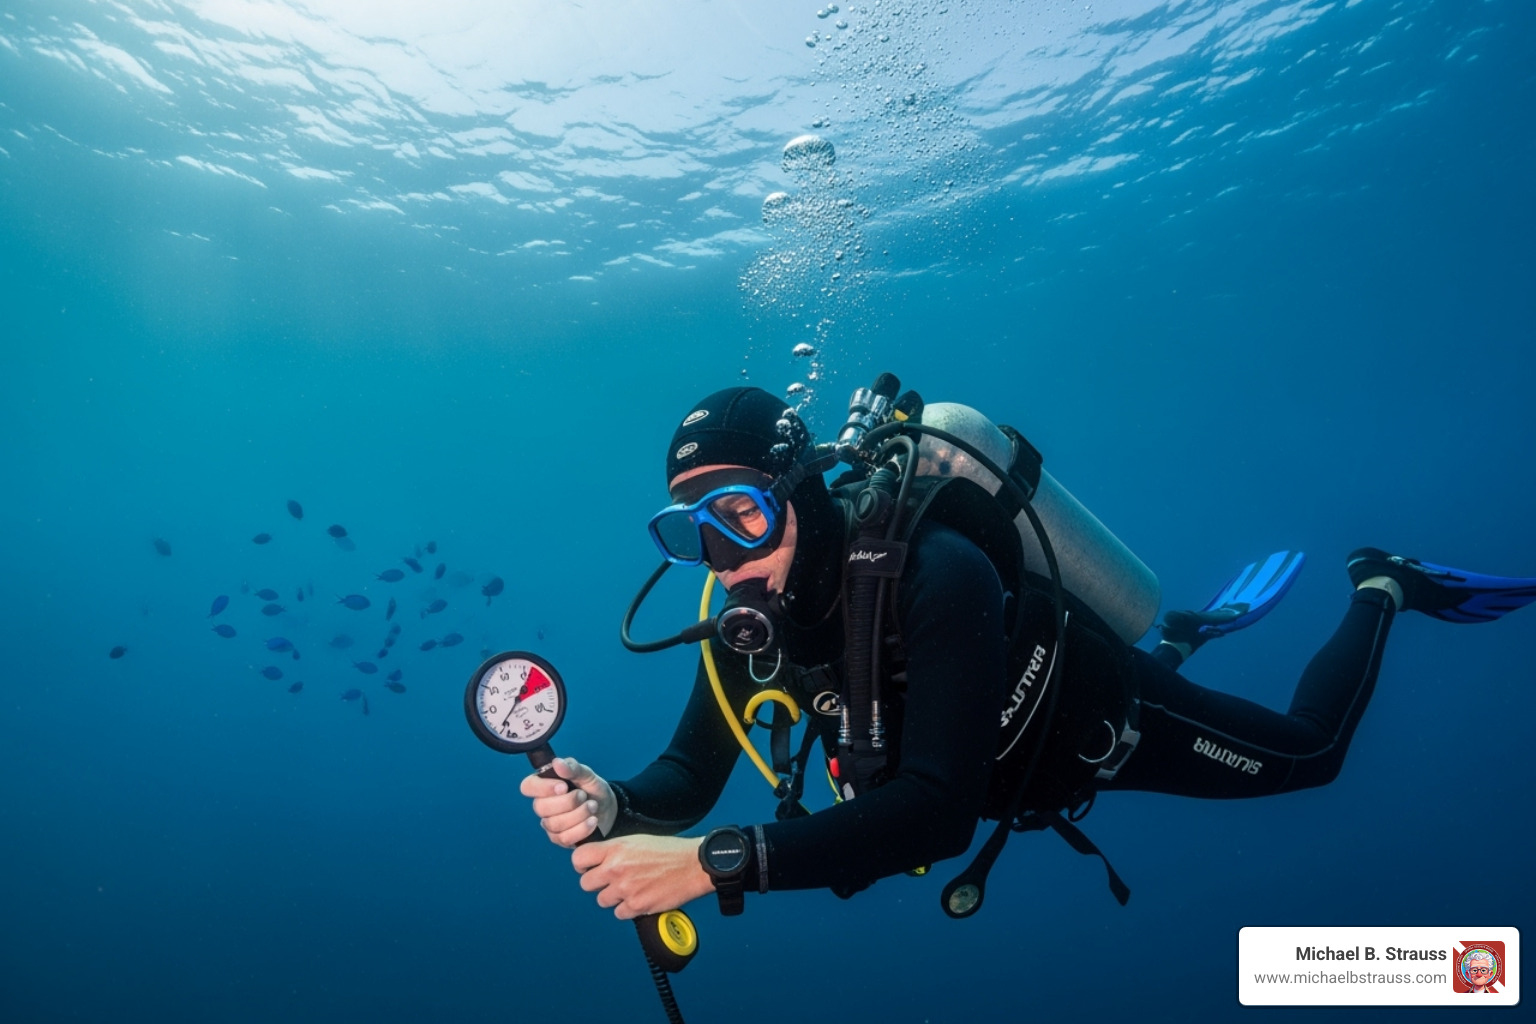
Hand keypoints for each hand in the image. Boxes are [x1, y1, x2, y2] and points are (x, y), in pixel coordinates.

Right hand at [520, 757, 617, 846]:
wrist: (608, 809)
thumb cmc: (592, 789)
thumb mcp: (587, 775)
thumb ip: (573, 768)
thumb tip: (557, 762)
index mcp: (544, 786)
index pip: (528, 786)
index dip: (543, 788)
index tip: (564, 786)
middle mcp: (543, 805)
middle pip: (541, 808)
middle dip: (568, 802)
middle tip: (584, 795)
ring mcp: (550, 824)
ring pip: (554, 824)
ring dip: (578, 814)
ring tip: (592, 806)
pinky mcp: (560, 839)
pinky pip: (565, 838)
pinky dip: (582, 829)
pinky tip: (593, 821)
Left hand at [572, 835, 716, 919]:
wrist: (693, 865)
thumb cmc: (668, 850)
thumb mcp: (637, 840)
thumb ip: (614, 850)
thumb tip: (597, 859)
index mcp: (616, 848)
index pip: (579, 858)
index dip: (581, 864)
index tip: (588, 867)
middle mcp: (616, 869)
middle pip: (585, 884)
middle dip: (596, 883)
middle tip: (610, 881)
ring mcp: (625, 889)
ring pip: (602, 900)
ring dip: (613, 897)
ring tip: (630, 888)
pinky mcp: (636, 906)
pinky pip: (619, 913)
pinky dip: (627, 908)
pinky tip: (639, 897)